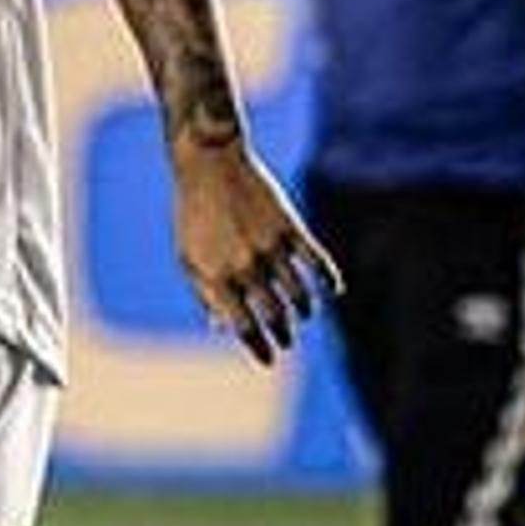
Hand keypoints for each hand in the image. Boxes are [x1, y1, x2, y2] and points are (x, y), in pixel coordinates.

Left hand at [173, 137, 338, 364]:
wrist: (209, 165)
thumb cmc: (194, 215)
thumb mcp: (190, 257)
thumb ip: (206, 294)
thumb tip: (221, 328)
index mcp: (216, 277)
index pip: (243, 326)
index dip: (258, 347)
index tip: (269, 360)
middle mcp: (245, 267)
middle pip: (274, 316)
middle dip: (283, 335)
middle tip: (287, 341)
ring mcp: (270, 248)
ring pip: (299, 295)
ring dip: (304, 311)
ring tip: (303, 315)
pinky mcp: (291, 228)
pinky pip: (318, 262)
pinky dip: (329, 280)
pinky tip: (334, 290)